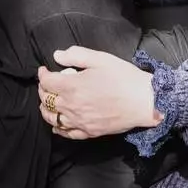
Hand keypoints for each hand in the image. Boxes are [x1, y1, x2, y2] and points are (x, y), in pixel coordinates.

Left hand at [38, 47, 159, 139]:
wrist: (145, 102)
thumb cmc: (125, 78)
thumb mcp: (101, 59)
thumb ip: (77, 55)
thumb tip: (57, 56)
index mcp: (72, 86)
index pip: (46, 82)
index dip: (42, 74)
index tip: (45, 69)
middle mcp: (71, 106)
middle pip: (46, 100)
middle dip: (43, 90)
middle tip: (47, 83)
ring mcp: (79, 121)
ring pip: (52, 118)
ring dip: (46, 109)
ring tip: (48, 102)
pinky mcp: (89, 132)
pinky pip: (66, 133)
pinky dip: (57, 128)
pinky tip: (57, 124)